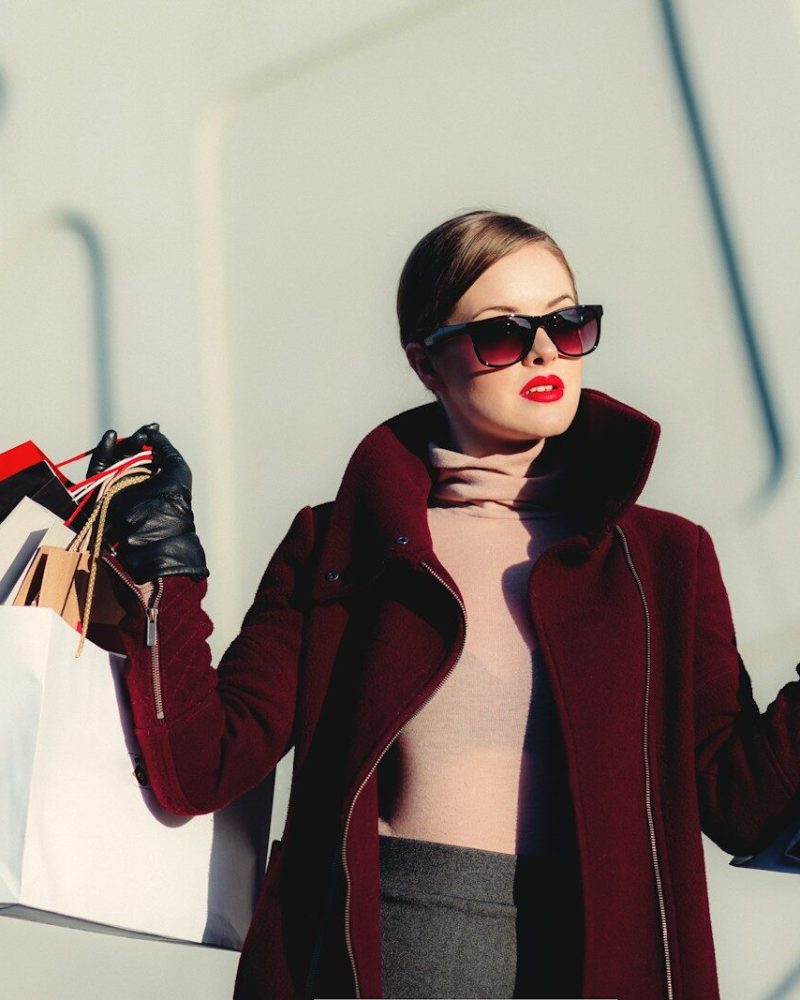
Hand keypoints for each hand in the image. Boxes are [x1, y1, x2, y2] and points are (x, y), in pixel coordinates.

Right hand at [87, 424, 208, 583]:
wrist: (155, 528)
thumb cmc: (173, 499)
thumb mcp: (177, 468)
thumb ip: (165, 447)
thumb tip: (153, 432)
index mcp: (153, 478)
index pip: (145, 453)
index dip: (147, 438)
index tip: (152, 427)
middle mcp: (134, 481)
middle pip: (128, 453)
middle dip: (136, 441)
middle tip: (144, 435)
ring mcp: (117, 486)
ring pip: (114, 458)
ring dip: (123, 445)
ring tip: (136, 439)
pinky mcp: (101, 490)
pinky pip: (98, 468)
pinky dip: (103, 451)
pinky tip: (111, 436)